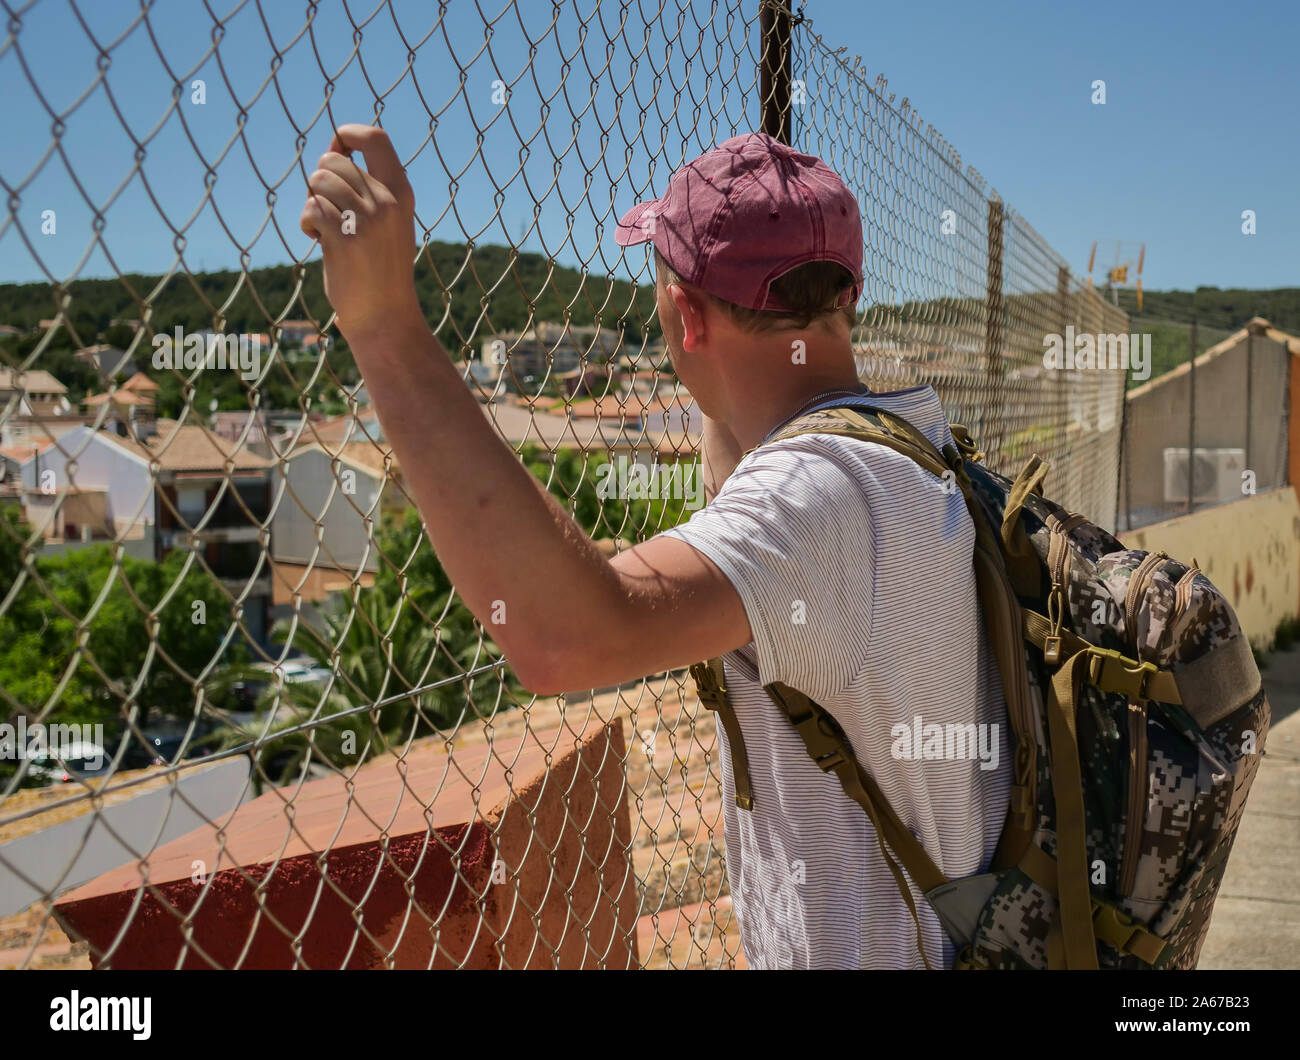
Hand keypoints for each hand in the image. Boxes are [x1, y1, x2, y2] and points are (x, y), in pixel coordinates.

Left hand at [299, 124, 420, 336]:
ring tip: (324, 228)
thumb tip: (335, 145)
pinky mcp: (346, 239)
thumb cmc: (379, 267)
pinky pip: (311, 208)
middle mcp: (387, 201)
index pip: (375, 138)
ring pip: (318, 181)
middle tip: (328, 208)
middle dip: (320, 180)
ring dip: (312, 202)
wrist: (385, 315)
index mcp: (401, 192)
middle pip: (333, 160)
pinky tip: (318, 240)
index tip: (337, 147)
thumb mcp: (388, 221)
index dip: (347, 133)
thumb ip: (368, 186)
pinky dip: (307, 223)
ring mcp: (368, 220)